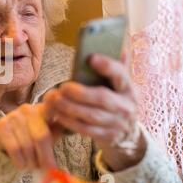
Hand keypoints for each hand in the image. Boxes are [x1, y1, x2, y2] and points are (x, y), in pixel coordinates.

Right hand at [0, 103, 56, 170]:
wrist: (4, 139)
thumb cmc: (31, 137)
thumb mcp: (49, 134)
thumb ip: (58, 137)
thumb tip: (66, 154)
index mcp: (43, 109)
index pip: (55, 122)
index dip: (57, 136)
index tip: (58, 159)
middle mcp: (28, 109)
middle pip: (41, 137)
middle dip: (45, 157)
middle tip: (47, 170)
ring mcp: (13, 116)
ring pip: (27, 145)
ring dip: (31, 161)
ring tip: (32, 165)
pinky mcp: (1, 125)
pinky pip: (14, 148)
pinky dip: (20, 161)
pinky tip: (21, 164)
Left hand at [43, 53, 145, 170]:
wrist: (127, 134)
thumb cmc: (116, 100)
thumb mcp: (120, 85)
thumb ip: (117, 67)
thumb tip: (117, 45)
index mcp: (129, 88)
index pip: (121, 74)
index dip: (107, 66)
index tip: (90, 57)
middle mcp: (126, 106)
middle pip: (102, 98)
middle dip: (79, 92)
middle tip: (62, 87)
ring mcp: (117, 123)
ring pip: (91, 115)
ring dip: (69, 107)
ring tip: (53, 99)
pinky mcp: (107, 137)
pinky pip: (85, 129)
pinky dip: (69, 121)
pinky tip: (57, 113)